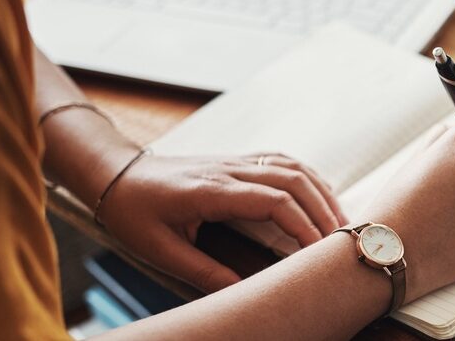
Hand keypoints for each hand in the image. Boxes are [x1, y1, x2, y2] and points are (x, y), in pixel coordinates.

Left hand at [98, 153, 346, 292]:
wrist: (115, 175)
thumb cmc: (133, 212)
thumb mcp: (159, 250)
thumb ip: (203, 272)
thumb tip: (242, 294)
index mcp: (211, 190)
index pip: (273, 201)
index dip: (302, 225)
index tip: (317, 251)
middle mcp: (228, 170)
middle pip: (293, 179)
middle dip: (323, 209)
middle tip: (340, 240)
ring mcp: (234, 161)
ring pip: (292, 166)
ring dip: (320, 192)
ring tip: (339, 220)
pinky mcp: (236, 160)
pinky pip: (281, 160)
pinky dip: (308, 176)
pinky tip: (319, 194)